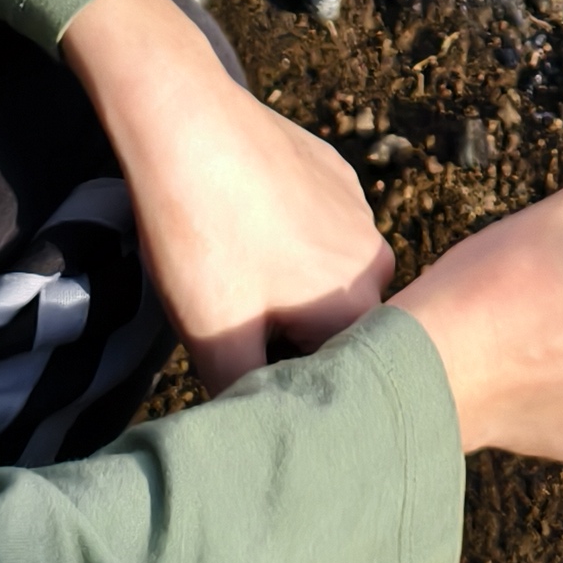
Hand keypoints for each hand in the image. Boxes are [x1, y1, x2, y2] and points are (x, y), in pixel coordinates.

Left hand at [62, 0, 390, 389]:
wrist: (185, 121)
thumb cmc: (202, 236)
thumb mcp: (215, 338)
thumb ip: (246, 403)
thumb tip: (261, 442)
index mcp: (359, 311)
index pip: (339, 377)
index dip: (294, 386)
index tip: (251, 378)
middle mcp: (377, 261)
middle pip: (335, 326)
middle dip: (289, 334)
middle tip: (229, 322)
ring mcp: (357, 209)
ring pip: (325, 272)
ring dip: (287, 282)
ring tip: (227, 267)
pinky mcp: (332, 169)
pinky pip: (316, 222)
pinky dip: (284, 231)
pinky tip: (237, 219)